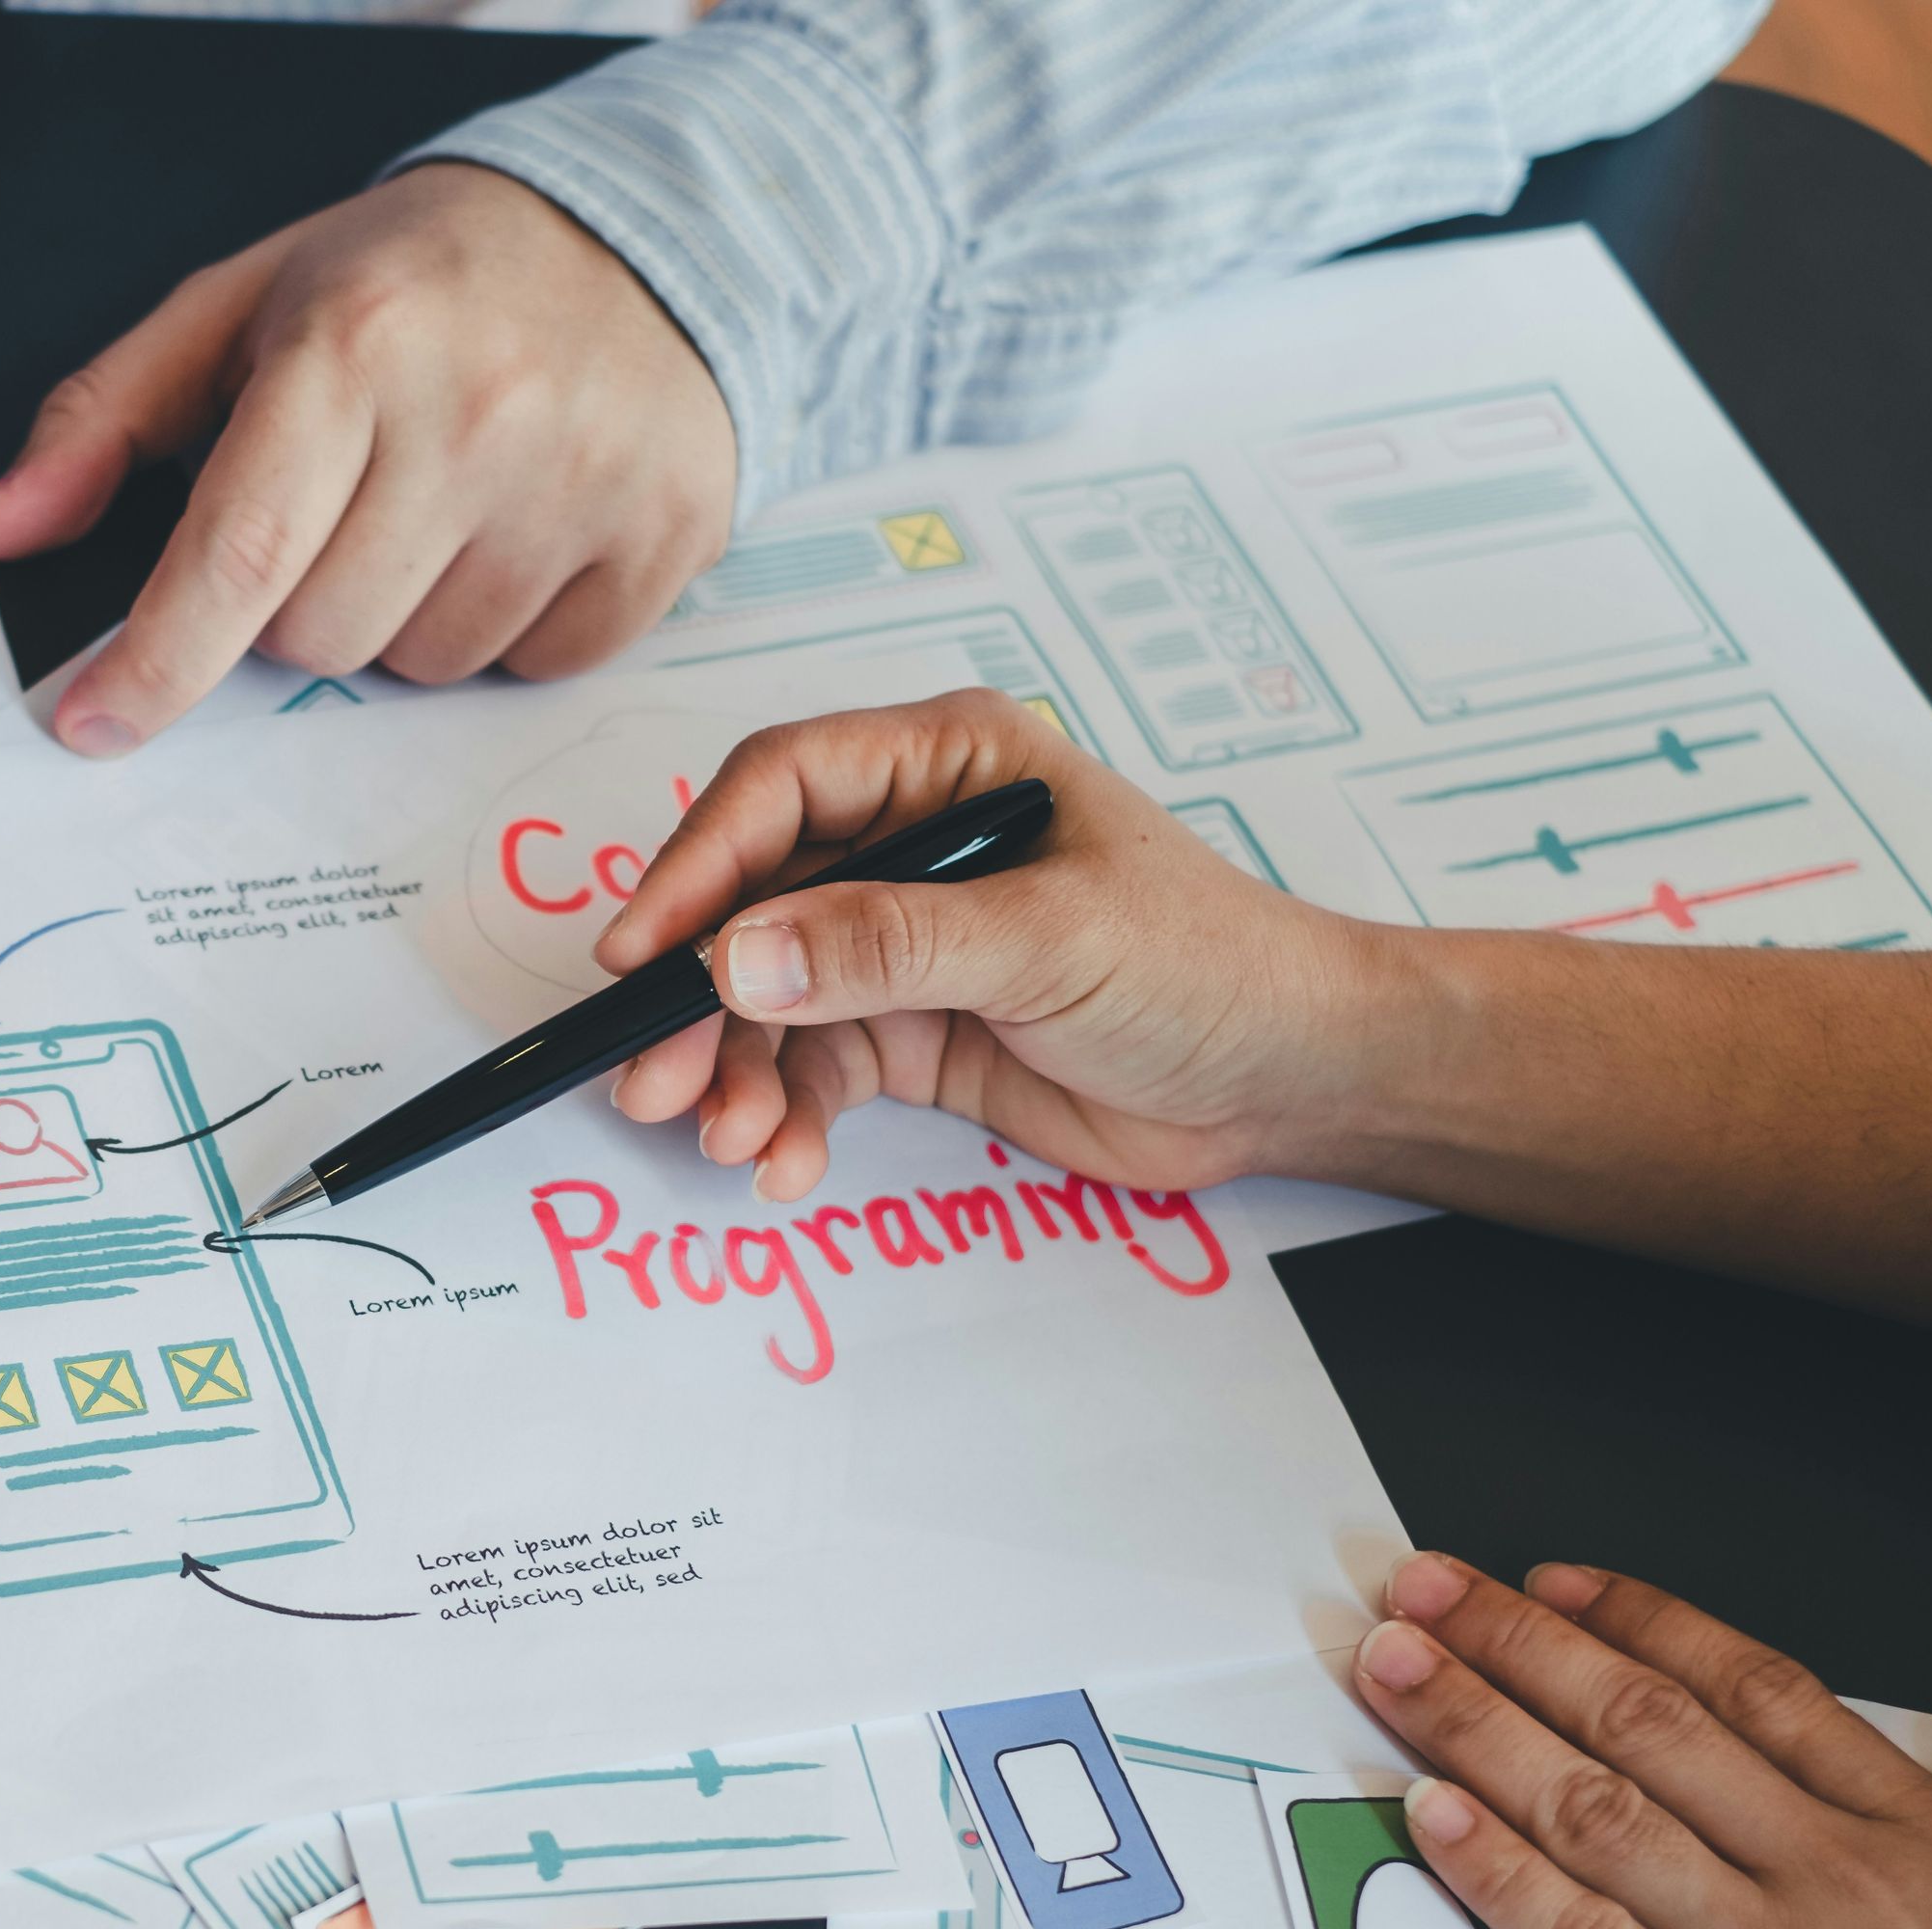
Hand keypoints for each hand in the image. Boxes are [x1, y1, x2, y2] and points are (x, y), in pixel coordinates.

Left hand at [0, 162, 732, 753]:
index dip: (156, 662)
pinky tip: (519, 530)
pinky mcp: (665, 536)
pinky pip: (535, 669)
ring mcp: (584, 480)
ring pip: (424, 666)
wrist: (635, 236)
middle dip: (299, 605)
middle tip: (341, 511)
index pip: (237, 556)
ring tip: (442, 506)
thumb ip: (105, 421)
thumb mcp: (242, 310)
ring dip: (404, 618)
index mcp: (355, 344)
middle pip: (320, 638)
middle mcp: (478, 412)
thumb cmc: (410, 283)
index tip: (93, 722)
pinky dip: (508, 628)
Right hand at [591, 689, 1385, 1201]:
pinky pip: (812, 1067)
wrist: (1289, 1081)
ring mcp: (904, 942)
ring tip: (730, 1138)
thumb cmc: (1204, 965)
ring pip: (769, 998)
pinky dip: (786, 1116)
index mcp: (945, 763)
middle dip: (696, 996)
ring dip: (736, 1071)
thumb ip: (888, 944)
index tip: (642, 953)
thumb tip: (738, 960)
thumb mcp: (1045, 941)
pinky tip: (783, 1162)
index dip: (697, 864)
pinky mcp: (911, 1031)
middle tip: (649, 1076)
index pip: (780, 788)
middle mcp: (909, 842)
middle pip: (752, 901)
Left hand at [1354, 1553, 1931, 1928]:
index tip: (1547, 1583)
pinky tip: (1431, 1814)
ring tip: (1397, 1670)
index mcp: (1915, 1834)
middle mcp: (1835, 1881)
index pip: (1749, 1686)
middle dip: (1516, 1644)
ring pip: (1594, 1813)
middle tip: (1426, 1595)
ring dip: (1476, 1727)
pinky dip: (1497, 1872)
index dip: (1633, 1620)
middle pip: (1644, 1725)